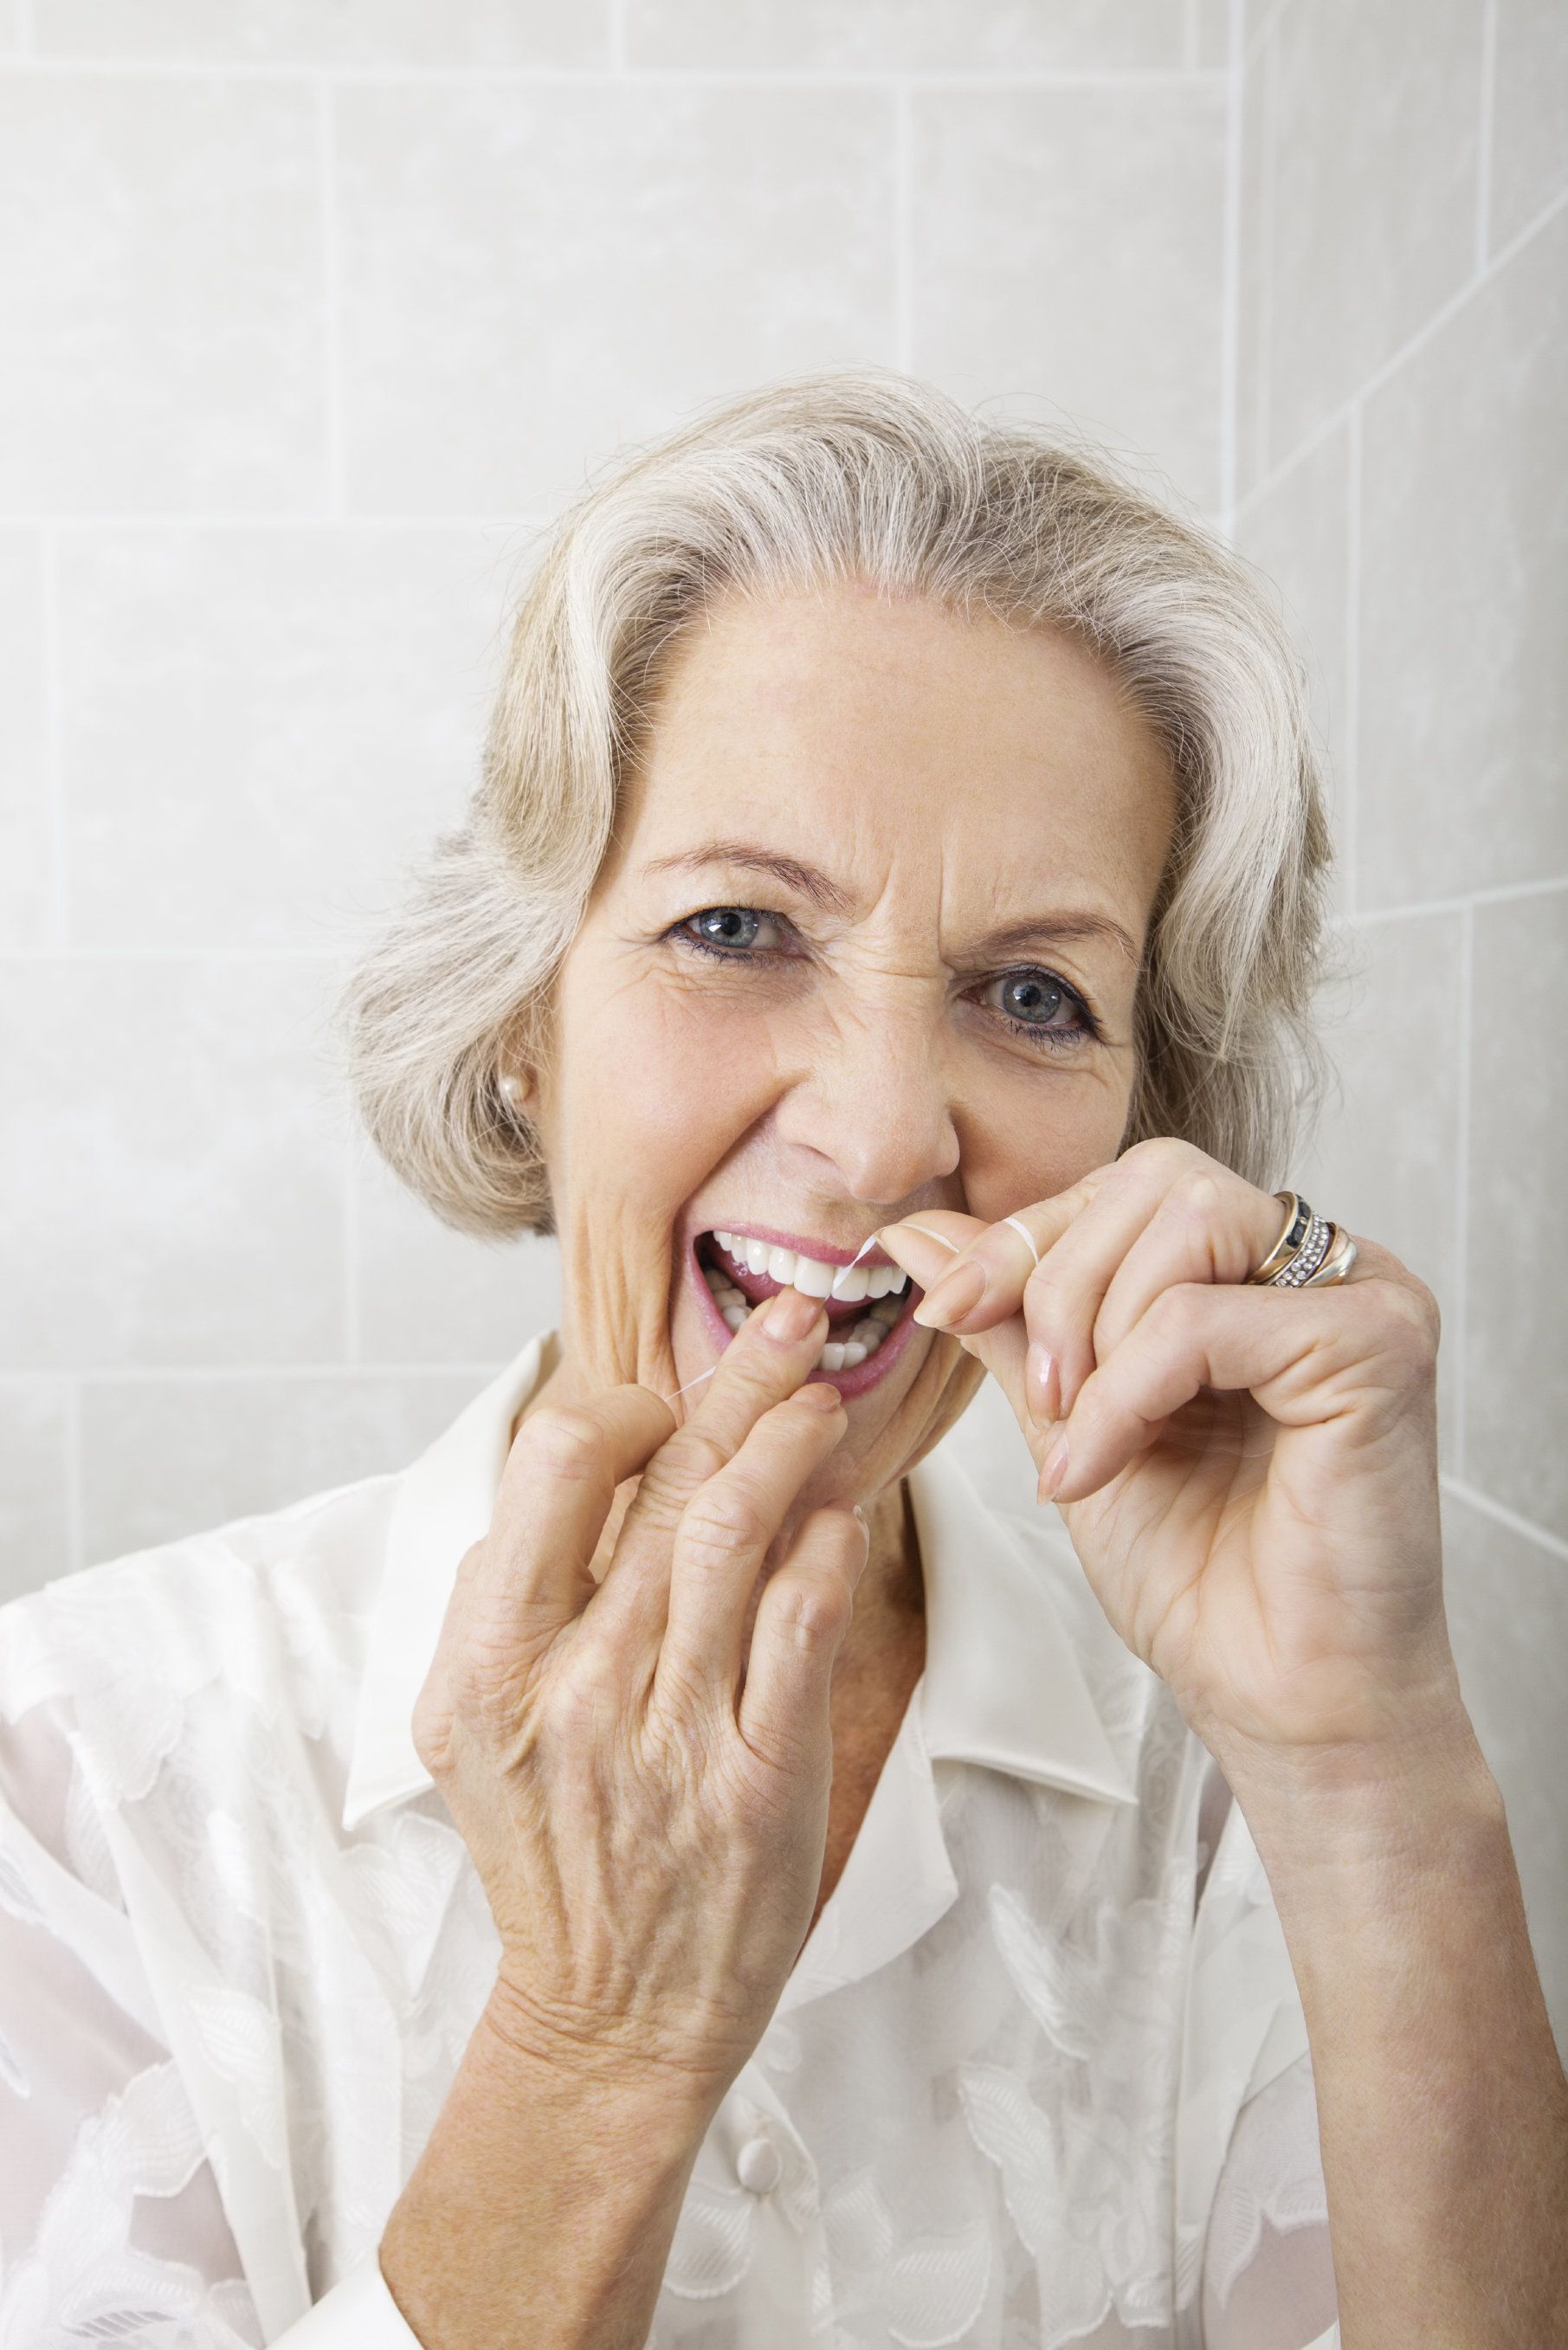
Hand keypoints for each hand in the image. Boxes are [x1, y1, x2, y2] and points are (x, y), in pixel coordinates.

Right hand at [410, 1285, 867, 2115]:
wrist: (609, 2016)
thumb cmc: (549, 1853)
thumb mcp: (471, 1730)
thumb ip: (503, 1598)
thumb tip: (570, 1462)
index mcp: (491, 1664)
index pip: (556, 1467)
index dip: (623, 1407)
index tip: (662, 1398)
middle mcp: (577, 1689)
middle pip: (669, 1483)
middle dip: (740, 1380)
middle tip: (793, 1317)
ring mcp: (674, 1736)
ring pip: (740, 1538)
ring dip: (793, 1445)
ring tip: (824, 1397)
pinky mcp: (762, 1780)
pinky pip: (805, 1629)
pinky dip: (829, 1551)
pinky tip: (845, 1514)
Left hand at [878, 1139, 1459, 1773]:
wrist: (1281, 1700)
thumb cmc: (1201, 1577)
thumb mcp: (1072, 1420)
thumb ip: (1011, 1319)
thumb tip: (916, 1230)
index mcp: (1262, 1269)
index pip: (1132, 1185)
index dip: (1029, 1238)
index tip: (947, 1309)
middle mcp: (1324, 1265)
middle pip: (1158, 1178)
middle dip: (1058, 1278)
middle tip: (1040, 1396)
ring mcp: (1366, 1296)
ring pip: (1186, 1221)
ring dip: (1096, 1335)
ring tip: (1081, 1440)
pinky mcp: (1380, 1347)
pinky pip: (1208, 1317)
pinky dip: (1129, 1392)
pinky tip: (1103, 1469)